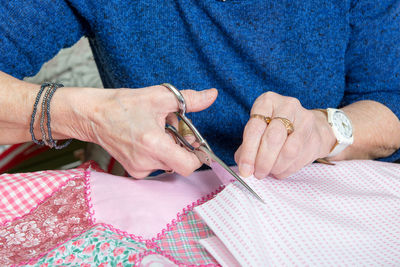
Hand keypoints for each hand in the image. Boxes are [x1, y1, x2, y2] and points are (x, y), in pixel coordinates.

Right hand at [79, 85, 216, 177]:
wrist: (93, 115)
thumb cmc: (123, 105)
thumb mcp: (159, 97)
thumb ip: (190, 99)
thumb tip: (212, 95)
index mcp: (154, 145)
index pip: (188, 166)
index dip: (198, 155)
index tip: (196, 142)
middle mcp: (146, 162)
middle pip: (180, 164)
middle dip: (184, 148)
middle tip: (175, 129)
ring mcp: (138, 169)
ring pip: (169, 164)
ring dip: (171, 149)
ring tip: (159, 131)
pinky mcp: (133, 171)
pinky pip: (157, 165)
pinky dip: (159, 154)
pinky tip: (149, 139)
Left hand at [235, 91, 335, 178]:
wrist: (310, 127)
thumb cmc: (277, 129)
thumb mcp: (259, 131)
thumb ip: (247, 148)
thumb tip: (244, 167)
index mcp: (267, 101)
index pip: (255, 128)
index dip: (248, 152)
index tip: (245, 169)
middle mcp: (287, 105)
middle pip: (273, 138)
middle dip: (263, 161)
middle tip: (258, 173)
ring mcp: (304, 119)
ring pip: (289, 150)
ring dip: (276, 167)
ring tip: (270, 171)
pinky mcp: (315, 135)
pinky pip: (299, 158)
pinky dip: (287, 169)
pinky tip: (281, 170)